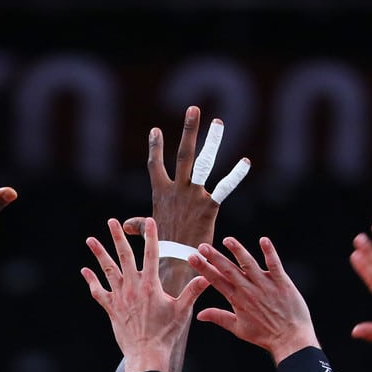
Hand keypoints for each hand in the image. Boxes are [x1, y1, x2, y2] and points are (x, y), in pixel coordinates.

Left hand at [82, 216, 210, 371]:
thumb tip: (207, 276)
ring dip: (99, 254)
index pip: (151, 255)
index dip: (150, 236)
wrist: (146, 354)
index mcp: (150, 286)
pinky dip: (91, 281)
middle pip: (124, 257)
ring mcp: (120, 298)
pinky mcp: (111, 308)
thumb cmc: (166, 334)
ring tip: (90, 239)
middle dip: (118, 237)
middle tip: (112, 221)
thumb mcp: (182, 311)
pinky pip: (98, 292)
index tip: (149, 221)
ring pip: (108, 271)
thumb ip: (193, 291)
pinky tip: (85, 270)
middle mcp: (133, 288)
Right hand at [125, 106, 247, 256]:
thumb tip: (125, 224)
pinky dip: (236, 175)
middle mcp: (177, 189)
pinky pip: (224, 187)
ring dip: (211, 141)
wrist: (174, 262)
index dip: (155, 147)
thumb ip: (138, 223)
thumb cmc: (161, 248)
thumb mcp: (147, 231)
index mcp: (161, 193)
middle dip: (188, 130)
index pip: (155, 165)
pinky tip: (246, 162)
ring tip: (217, 122)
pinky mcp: (209, 206)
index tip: (155, 130)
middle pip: (183, 154)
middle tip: (194, 109)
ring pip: (202, 162)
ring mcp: (194, 195)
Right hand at [188, 236, 318, 360]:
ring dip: (237, 250)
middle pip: (228, 270)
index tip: (192, 258)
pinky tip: (263, 240)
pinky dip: (269, 252)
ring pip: (249, 263)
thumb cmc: (265, 335)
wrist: (290, 339)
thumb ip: (219, 317)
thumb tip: (199, 315)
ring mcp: (265, 285)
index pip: (216, 281)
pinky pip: (274, 264)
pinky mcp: (282, 282)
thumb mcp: (238, 329)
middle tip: (202, 246)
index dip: (203, 268)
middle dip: (214, 257)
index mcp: (237, 300)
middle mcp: (249, 290)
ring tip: (227, 240)